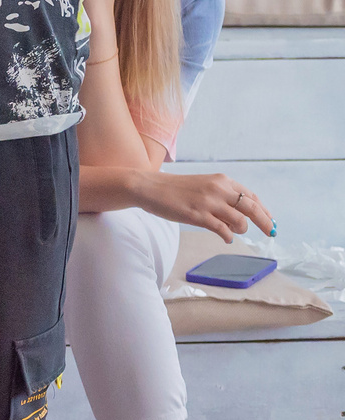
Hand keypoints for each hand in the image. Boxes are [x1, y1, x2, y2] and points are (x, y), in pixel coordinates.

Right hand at [132, 169, 274, 245]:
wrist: (148, 187)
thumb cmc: (174, 188)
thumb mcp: (203, 185)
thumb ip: (222, 195)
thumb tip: (241, 215)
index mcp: (222, 180)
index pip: (251, 196)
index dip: (264, 210)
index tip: (270, 221)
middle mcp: (218, 190)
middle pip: (251, 208)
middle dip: (265, 222)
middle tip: (271, 233)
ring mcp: (208, 203)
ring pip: (239, 221)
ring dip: (241, 230)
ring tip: (233, 232)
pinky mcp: (197, 216)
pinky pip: (222, 230)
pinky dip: (228, 236)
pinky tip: (226, 238)